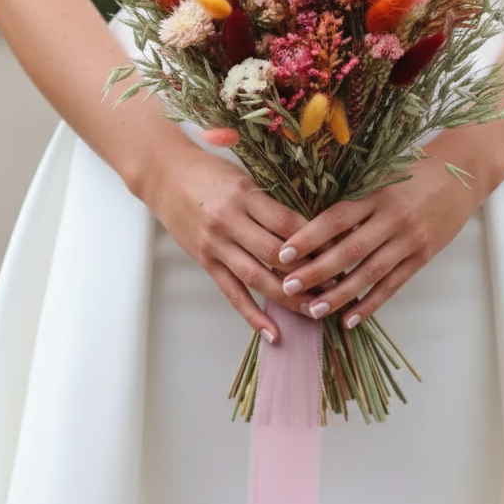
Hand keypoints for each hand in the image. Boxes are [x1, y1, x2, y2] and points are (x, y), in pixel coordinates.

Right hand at [142, 143, 318, 342]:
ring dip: (288, 298)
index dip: (316, 240)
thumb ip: (271, 201)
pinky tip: (272, 333)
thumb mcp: (244, 175)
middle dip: (308, 273)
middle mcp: (229, 222)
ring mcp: (215, 245)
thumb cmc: (209, 170)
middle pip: (275, 254)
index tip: (340, 251)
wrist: (164, 174)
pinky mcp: (205, 261)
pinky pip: (232, 293)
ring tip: (314, 311)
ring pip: (256, 278)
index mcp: (244, 195)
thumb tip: (312, 224)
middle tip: (337, 286)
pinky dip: (252, 316)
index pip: (287, 223)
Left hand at [274, 156, 482, 328]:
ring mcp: (409, 239)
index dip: (308, 236)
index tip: (283, 252)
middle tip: (288, 287)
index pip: (336, 218)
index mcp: (376, 193)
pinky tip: (350, 318)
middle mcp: (392, 218)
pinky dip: (371, 303)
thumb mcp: (381, 177)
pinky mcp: (423, 256)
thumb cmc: (414, 172)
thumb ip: (354, 200)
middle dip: (316, 271)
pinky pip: (393, 284)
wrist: (462, 173)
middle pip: (349, 250)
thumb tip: (313, 227)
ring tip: (313, 309)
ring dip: (340, 294)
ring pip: (369, 273)